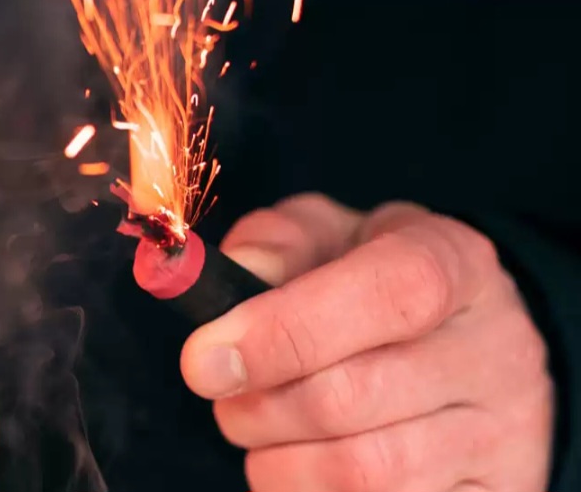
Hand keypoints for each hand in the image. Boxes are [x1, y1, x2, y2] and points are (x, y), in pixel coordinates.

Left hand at [181, 194, 554, 491]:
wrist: (461, 339)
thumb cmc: (369, 281)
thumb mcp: (325, 236)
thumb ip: (274, 244)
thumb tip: (232, 282)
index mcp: (454, 262)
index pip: (387, 294)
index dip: (284, 331)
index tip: (204, 359)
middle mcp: (494, 348)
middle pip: (351, 397)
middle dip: (257, 405)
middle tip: (225, 393)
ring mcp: (501, 432)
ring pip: (360, 473)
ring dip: (277, 461)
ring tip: (264, 430)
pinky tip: (305, 464)